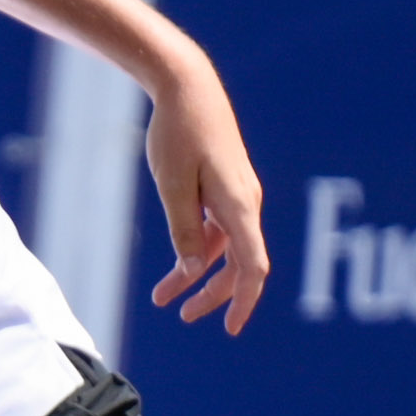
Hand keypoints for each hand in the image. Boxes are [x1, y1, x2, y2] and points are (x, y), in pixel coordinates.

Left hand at [142, 95, 271, 333]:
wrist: (188, 87)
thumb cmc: (177, 133)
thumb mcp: (172, 186)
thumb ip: (184, 230)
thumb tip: (196, 270)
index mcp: (238, 205)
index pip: (252, 266)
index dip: (244, 301)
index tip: (231, 328)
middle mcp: (246, 203)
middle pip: (239, 264)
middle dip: (213, 295)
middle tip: (182, 315)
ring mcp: (238, 196)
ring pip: (226, 249)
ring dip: (198, 274)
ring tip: (163, 298)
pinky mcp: (227, 188)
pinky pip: (219, 229)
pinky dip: (199, 249)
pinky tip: (177, 264)